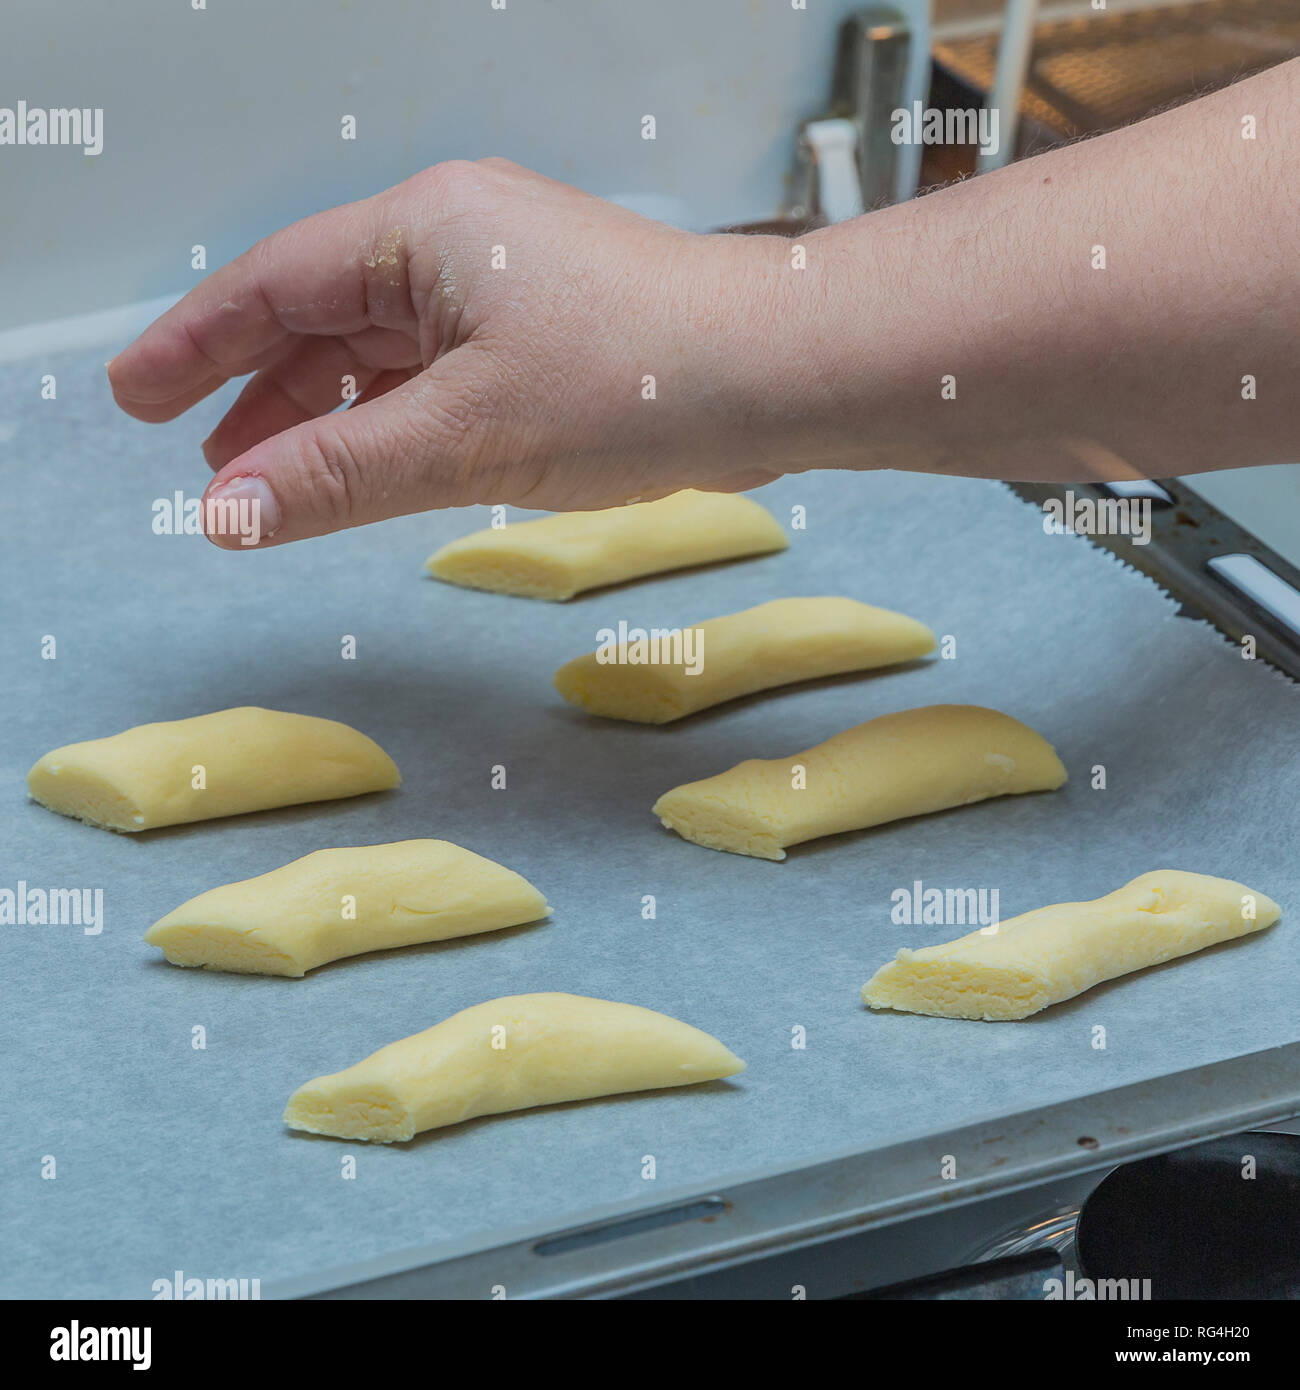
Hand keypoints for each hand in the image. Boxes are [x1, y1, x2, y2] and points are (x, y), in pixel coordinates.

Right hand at [107, 159, 799, 547]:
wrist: (780, 376)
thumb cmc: (635, 381)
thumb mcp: (464, 438)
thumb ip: (337, 475)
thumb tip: (227, 513)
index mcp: (423, 233)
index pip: (273, 284)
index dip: (196, 344)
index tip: (136, 396)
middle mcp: (458, 242)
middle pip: (322, 315)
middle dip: (258, 390)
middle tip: (203, 460)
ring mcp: (506, 284)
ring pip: (384, 350)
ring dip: (328, 414)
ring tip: (275, 477)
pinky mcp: (546, 331)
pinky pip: (441, 371)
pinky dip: (397, 419)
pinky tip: (373, 463)